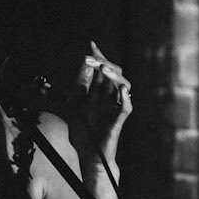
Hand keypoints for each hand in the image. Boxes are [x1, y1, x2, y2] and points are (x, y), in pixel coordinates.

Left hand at [69, 41, 132, 162]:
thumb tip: (81, 68)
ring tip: (102, 69)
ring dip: (113, 75)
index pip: (101, 69)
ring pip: (122, 85)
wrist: (87, 154)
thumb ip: (76, 88)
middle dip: (102, 62)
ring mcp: (114, 107)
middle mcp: (108, 97)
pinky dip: (125, 97)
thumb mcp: (72, 106)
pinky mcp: (118, 119)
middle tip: (90, 58)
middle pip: (113, 72)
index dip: (98, 56)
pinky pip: (126, 106)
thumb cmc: (82, 132)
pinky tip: (121, 89)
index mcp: (98, 92)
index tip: (91, 44)